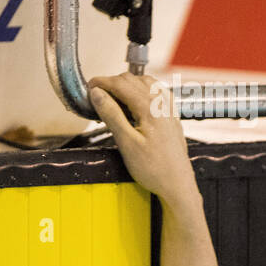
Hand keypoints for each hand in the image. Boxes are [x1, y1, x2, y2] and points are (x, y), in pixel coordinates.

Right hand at [88, 73, 197, 204]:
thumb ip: (111, 115)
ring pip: (146, 83)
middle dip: (112, 83)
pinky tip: (133, 103)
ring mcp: (170, 110)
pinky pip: (157, 93)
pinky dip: (142, 91)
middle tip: (96, 97)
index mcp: (151, 109)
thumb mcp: (126, 143)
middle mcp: (163, 105)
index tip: (88, 88)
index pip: (122, 84)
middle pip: (133, 80)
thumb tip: (96, 93)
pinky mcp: (172, 117)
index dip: (101, 82)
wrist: (177, 185)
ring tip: (112, 101)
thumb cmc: (155, 170)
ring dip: (127, 86)